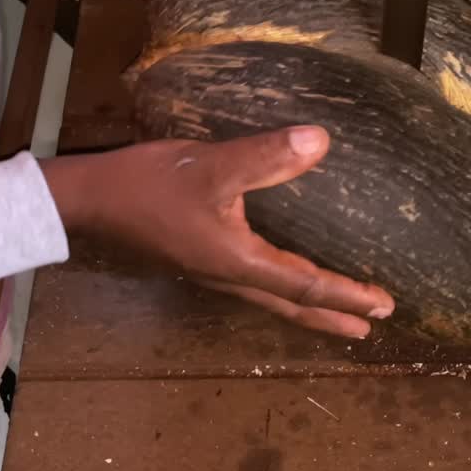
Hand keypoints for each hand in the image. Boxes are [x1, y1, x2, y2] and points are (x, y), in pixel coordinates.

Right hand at [41, 126, 392, 338]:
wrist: (88, 201)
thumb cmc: (148, 186)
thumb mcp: (211, 167)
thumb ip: (265, 157)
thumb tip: (320, 142)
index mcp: (239, 262)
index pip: (305, 286)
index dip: (346, 295)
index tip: (382, 306)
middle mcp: (230, 277)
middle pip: (292, 306)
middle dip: (332, 316)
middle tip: (370, 328)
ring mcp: (213, 271)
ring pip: (272, 298)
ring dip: (309, 308)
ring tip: (340, 315)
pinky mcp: (201, 258)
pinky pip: (255, 284)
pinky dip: (283, 288)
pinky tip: (282, 276)